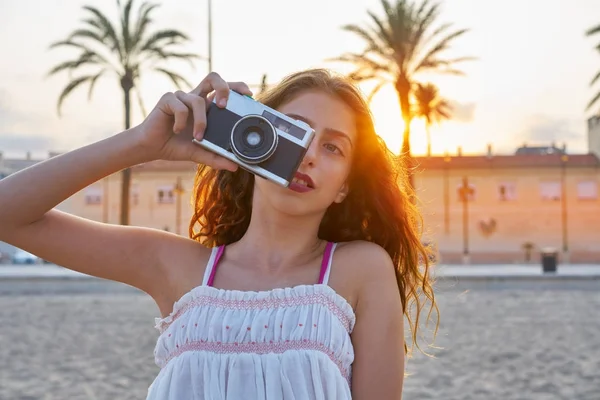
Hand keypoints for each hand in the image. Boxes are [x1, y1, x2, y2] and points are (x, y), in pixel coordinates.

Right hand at [134, 72, 252, 170]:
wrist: (152, 148)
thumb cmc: (177, 146)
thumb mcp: (200, 154)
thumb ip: (216, 158)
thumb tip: (235, 166)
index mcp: (206, 106)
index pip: (224, 89)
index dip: (237, 87)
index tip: (249, 96)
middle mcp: (195, 98)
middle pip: (213, 78)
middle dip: (223, 87)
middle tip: (224, 105)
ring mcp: (181, 97)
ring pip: (197, 99)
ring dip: (200, 121)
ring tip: (198, 138)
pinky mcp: (167, 100)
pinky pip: (180, 106)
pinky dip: (181, 121)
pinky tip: (177, 130)